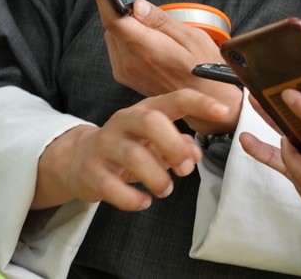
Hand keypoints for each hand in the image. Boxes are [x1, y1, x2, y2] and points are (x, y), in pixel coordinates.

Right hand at [32, 89, 228, 210]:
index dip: (200, 103)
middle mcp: (123, 122)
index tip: (223, 112)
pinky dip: (133, 199)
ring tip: (166, 189)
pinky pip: (112, 187)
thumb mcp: (153, 140)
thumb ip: (179, 144)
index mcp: (144, 110)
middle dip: (174, 145)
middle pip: (150, 122)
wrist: (77, 159)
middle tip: (186, 169)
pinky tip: (143, 201)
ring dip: (158, 178)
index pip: (174, 99)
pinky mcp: (90, 172)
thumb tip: (195, 154)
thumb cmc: (126, 147)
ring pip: (133, 156)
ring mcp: (104, 145)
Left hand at [93, 0, 239, 132]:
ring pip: (113, 36)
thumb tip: (137, 5)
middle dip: (123, 12)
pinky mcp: (125, 77)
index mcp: (148, 50)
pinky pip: (117, 49)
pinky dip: (127, 40)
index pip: (114, 19)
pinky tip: (147, 42)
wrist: (206, 102)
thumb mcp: (192, 37)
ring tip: (152, 31)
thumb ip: (161, 20)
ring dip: (125, 27)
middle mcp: (131, 63)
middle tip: (145, 10)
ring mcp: (126, 72)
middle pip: (112, 25)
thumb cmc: (204, 70)